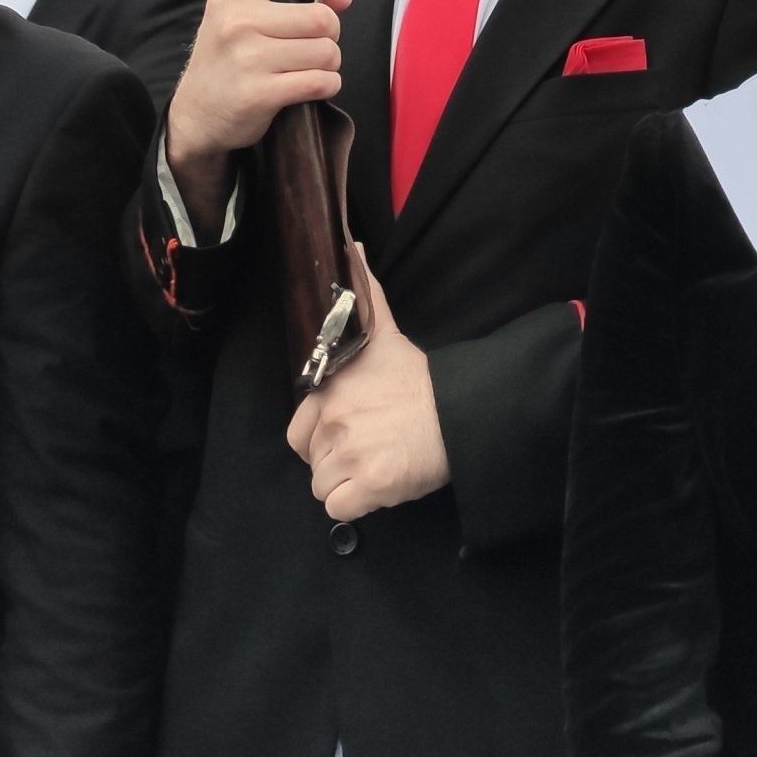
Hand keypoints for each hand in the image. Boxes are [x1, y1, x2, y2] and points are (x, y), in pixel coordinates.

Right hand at [165, 0, 350, 231]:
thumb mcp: (242, 19)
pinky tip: (312, 86)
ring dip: (329, 63)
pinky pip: (321, 81)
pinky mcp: (259, 94)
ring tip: (309, 68)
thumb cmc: (227, 61)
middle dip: (330, 34)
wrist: (194, 116)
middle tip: (312, 44)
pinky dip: (328, 85)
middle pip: (320, 17)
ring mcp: (247, 59)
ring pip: (326, 51)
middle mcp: (237, 22)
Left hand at [286, 252, 448, 520]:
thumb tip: (351, 247)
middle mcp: (330, 421)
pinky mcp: (367, 488)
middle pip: (313, 464)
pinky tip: (381, 487)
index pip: (297, 432)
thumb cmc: (421, 378)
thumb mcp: (385, 331)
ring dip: (349, 485)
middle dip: (335, 464)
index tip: (351, 433)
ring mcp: (347, 456)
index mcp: (327, 390)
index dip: (322, 438)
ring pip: (325, 488)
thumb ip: (363, 295)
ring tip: (380, 466)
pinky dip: (357, 505)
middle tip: (370, 451)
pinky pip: (339, 510)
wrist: (459, 409)